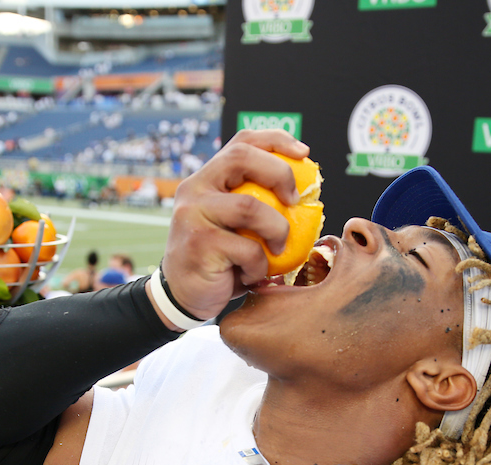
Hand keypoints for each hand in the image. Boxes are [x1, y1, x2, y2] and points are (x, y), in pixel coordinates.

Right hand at [161, 129, 309, 321]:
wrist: (184, 296)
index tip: (304, 153)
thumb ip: (257, 204)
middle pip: (242, 158)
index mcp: (207, 178)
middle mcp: (195, 188)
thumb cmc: (221, 260)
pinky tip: (252, 274)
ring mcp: (193, 214)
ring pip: (250, 207)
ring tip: (277, 249)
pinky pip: (247, 248)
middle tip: (294, 201)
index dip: (276, 141)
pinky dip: (259, 264)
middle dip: (280, 174)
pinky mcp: (199, 243)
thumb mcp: (237, 226)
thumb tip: (306, 193)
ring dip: (276, 230)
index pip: (242, 142)